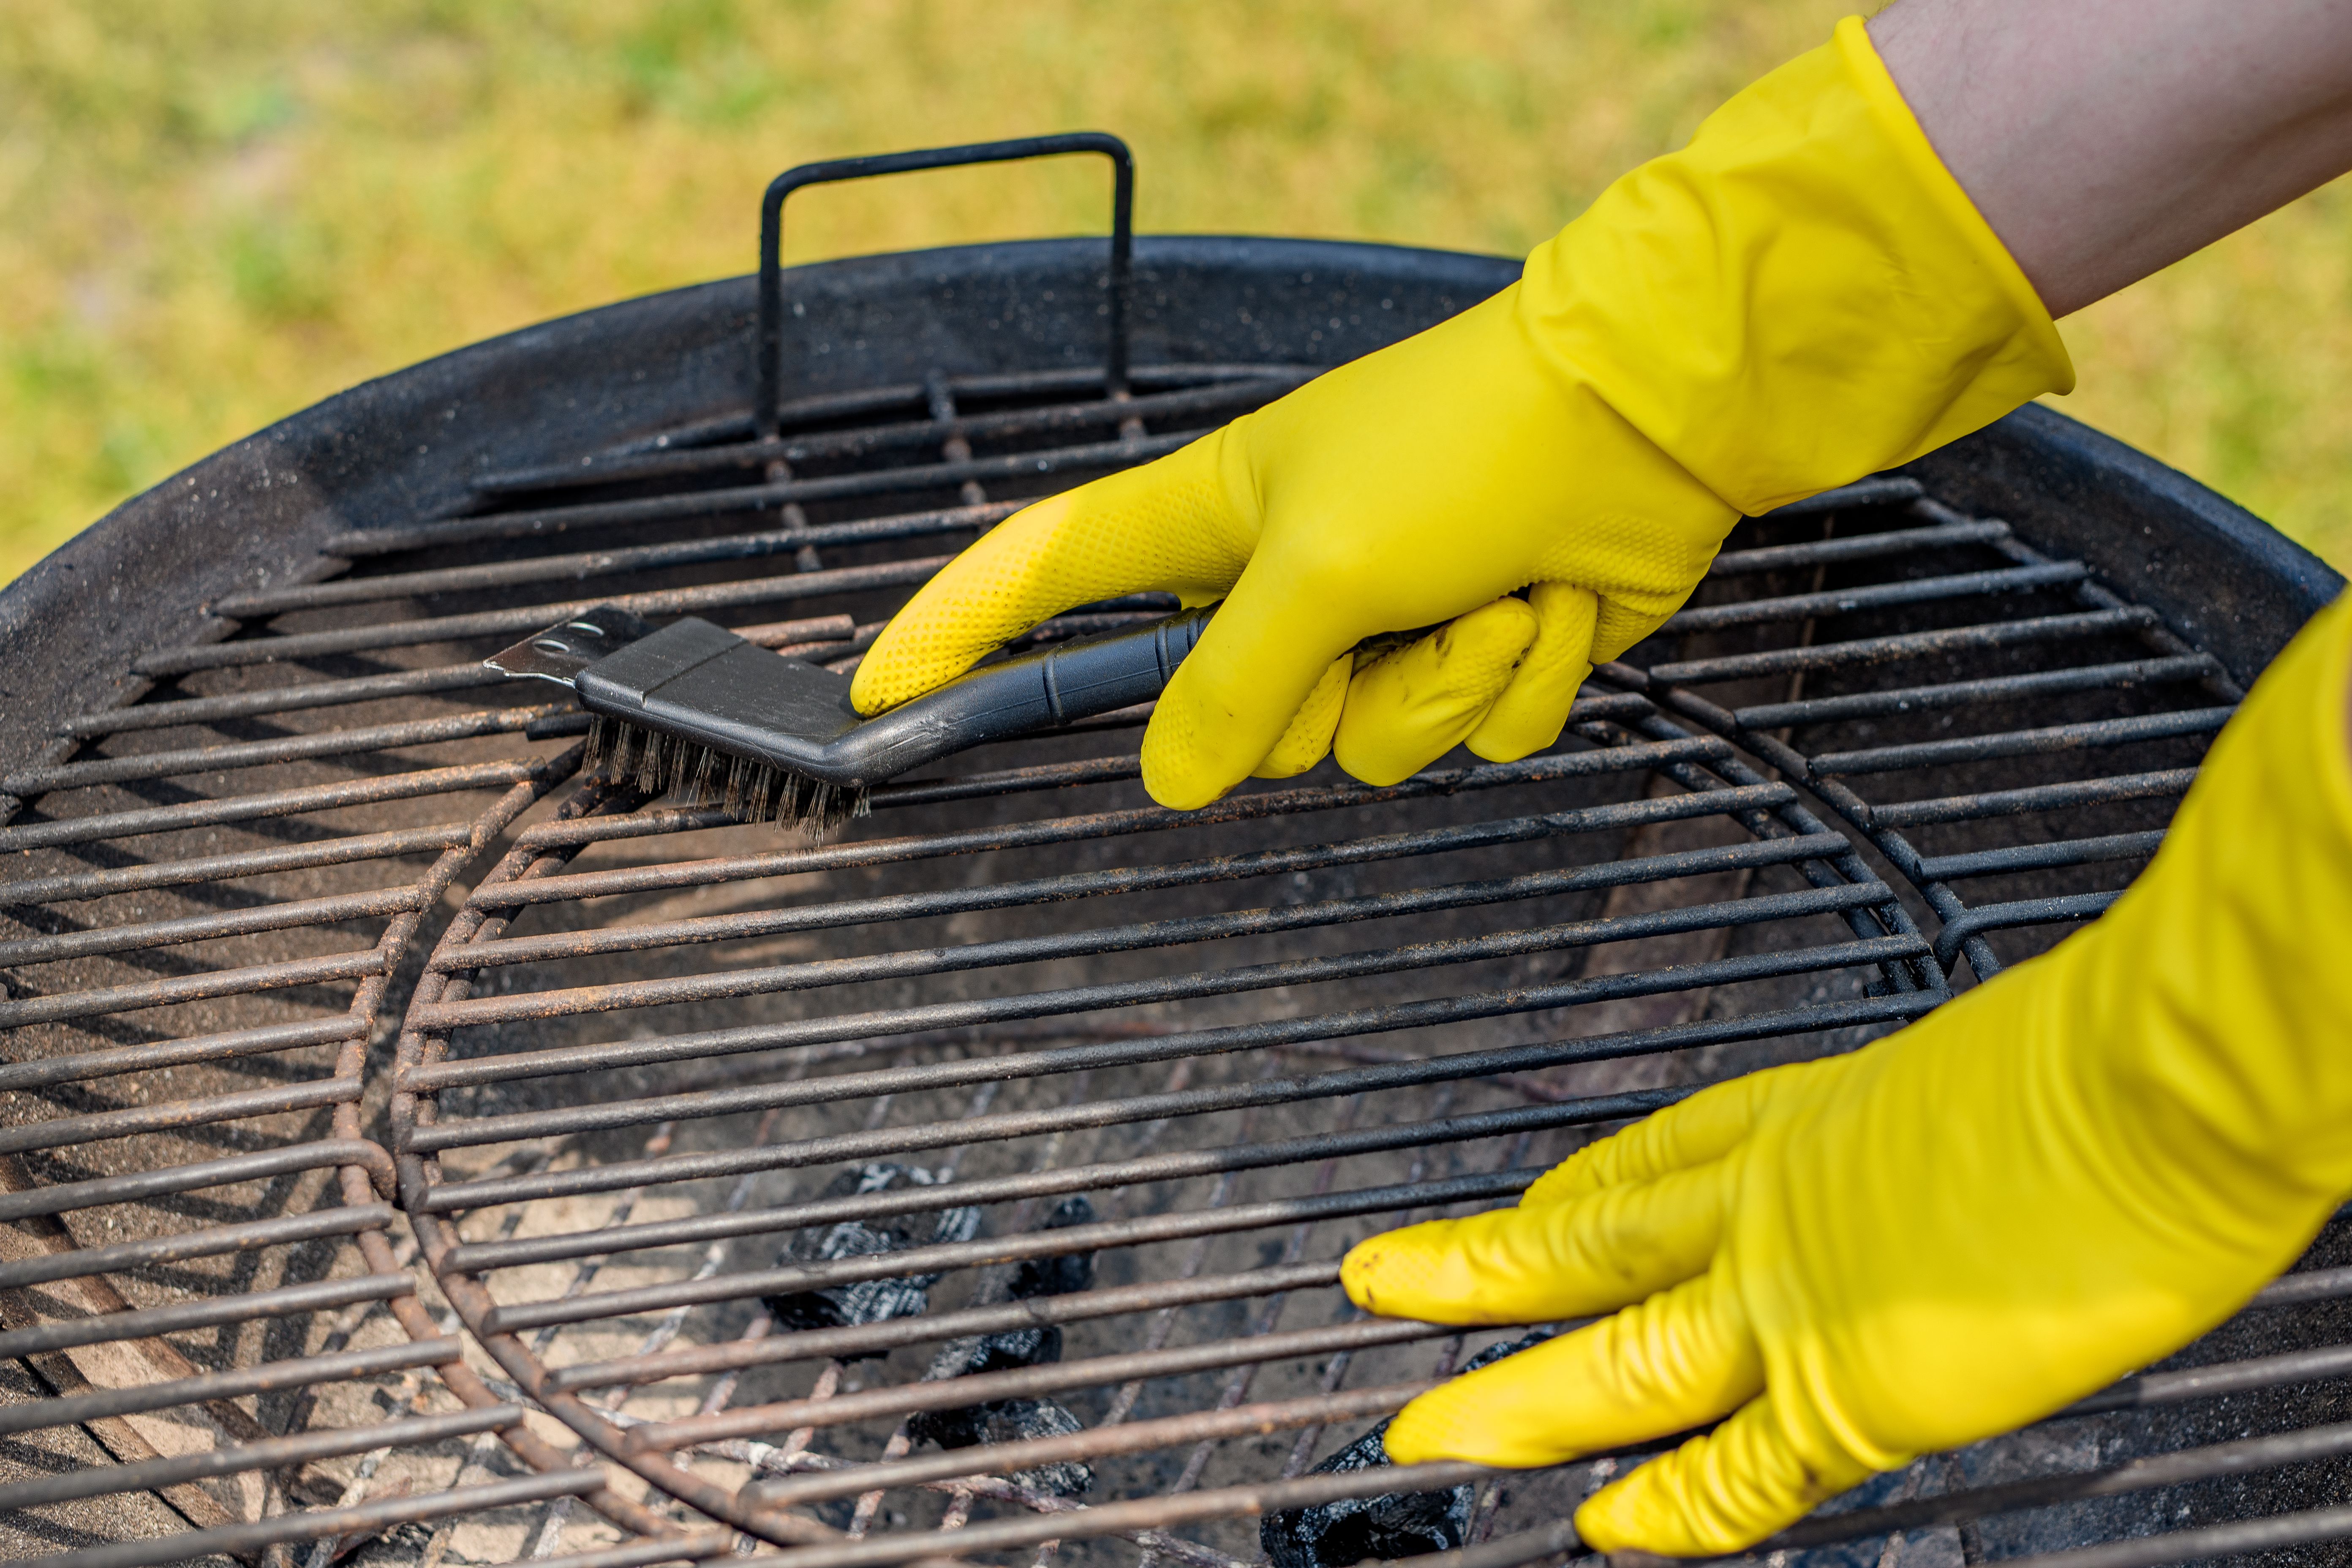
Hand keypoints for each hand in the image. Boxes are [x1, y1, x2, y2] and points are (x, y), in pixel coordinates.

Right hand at [853, 18, 2068, 809]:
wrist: (1650, 419)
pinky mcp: (1474, 653)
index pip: (1046, 577)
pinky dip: (1520, 683)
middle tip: (1391, 612)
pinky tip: (1555, 605)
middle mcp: (1288, 578)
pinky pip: (1472, 737)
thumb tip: (1173, 780)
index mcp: (1215, 521)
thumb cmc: (1469, 444)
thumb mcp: (1322, 565)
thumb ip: (1233, 686)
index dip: (958, 632)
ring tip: (1500, 595)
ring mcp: (1385, 621)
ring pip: (1370, 746)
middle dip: (1331, 694)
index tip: (885, 692)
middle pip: (1240, 720)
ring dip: (1447, 687)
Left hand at [1340, 590, 2351, 1555]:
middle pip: (1588, 1242)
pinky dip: (1672, 1509)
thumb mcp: (1997, 1068)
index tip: (1520, 1206)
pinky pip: (1741, 1469)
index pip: (1658, 1158)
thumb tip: (1978, 1151)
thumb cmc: (2123, 1050)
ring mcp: (1804, 1294)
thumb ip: (1942, 1130)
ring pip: (1617, 1357)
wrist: (2165, 1077)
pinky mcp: (1860, 1386)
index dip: (1573, 1191)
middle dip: (1478, 1270)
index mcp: (1818, 1112)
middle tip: (1380, 1281)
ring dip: (1513, 1396)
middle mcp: (1781, 1199)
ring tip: (1423, 1427)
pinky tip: (1609, 1532)